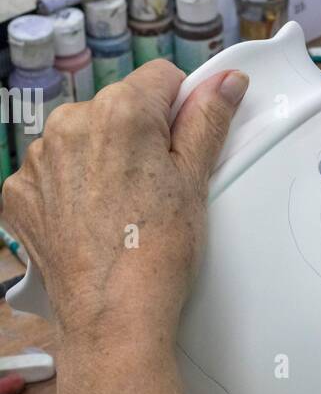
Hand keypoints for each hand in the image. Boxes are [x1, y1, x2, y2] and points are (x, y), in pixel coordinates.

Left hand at [3, 60, 247, 345]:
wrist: (112, 315)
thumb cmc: (157, 252)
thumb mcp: (195, 179)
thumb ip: (208, 119)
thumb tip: (226, 82)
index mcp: (120, 110)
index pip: (160, 78)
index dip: (180, 109)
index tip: (184, 145)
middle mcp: (69, 123)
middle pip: (118, 108)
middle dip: (138, 136)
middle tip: (157, 187)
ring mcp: (38, 159)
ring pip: (82, 139)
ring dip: (101, 160)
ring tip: (123, 208)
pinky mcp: (20, 192)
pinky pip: (51, 174)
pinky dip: (69, 190)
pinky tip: (91, 221)